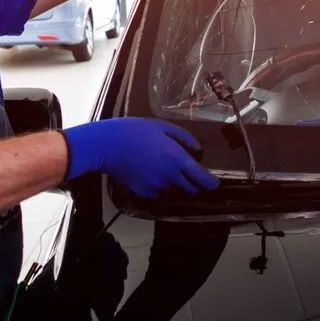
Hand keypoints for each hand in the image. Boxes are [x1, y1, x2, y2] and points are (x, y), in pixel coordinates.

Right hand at [62, 118, 218, 197]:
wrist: (105, 145)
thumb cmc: (134, 131)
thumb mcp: (163, 127)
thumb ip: (184, 139)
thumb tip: (197, 150)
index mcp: (177, 159)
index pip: (202, 179)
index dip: (211, 184)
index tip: (214, 183)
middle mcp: (169, 176)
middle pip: (190, 189)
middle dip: (194, 183)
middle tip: (190, 174)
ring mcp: (155, 186)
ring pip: (174, 190)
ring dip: (176, 183)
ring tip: (165, 168)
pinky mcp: (142, 191)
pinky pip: (158, 192)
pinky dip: (160, 186)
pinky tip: (151, 173)